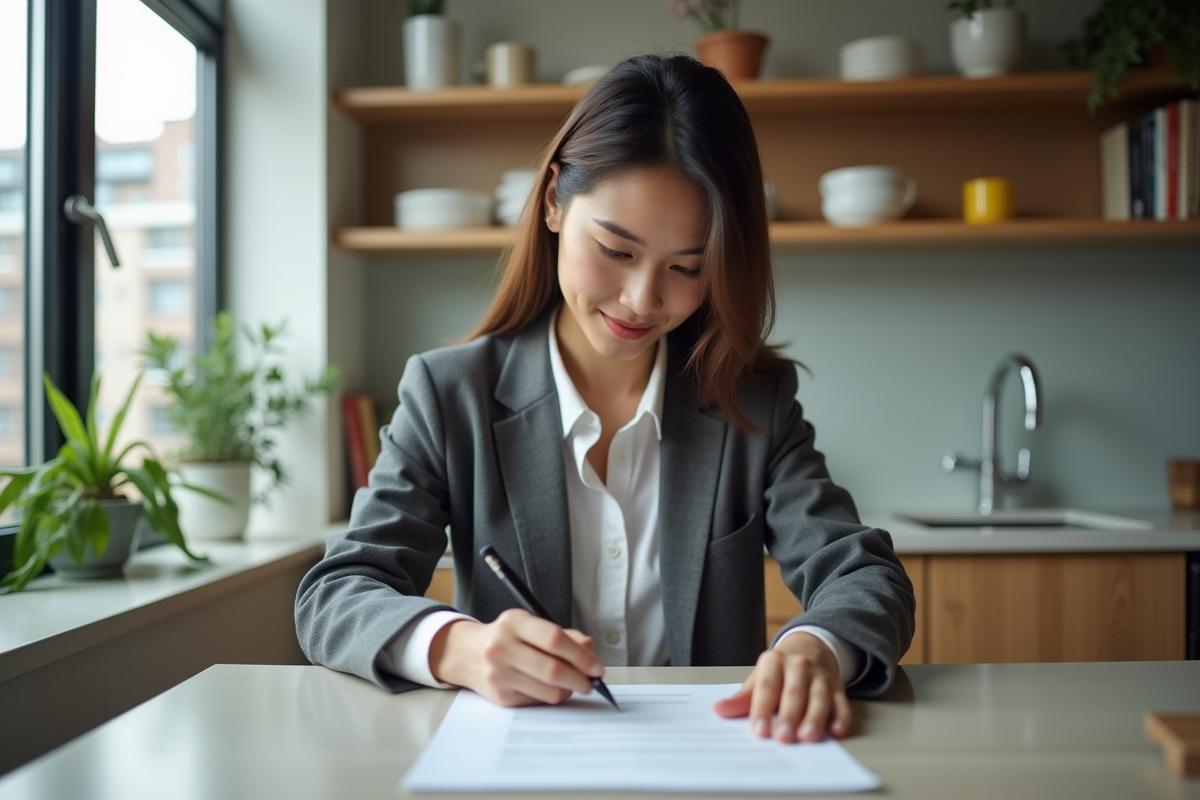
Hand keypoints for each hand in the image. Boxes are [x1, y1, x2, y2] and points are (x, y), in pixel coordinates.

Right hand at [428, 609, 604, 706]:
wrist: (467, 653)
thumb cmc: (507, 638)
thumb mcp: (530, 626)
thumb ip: (563, 635)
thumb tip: (589, 649)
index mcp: (514, 622)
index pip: (554, 639)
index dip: (580, 656)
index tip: (596, 667)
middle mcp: (502, 647)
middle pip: (552, 669)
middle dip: (579, 678)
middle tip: (591, 682)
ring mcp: (498, 673)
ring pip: (547, 691)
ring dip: (568, 691)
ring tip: (572, 685)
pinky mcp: (499, 696)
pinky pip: (537, 701)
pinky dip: (551, 697)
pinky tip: (551, 689)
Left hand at [712, 631, 851, 743]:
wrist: (808, 650)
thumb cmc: (777, 674)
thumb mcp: (758, 680)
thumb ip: (742, 699)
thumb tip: (718, 710)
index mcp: (774, 662)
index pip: (767, 686)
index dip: (762, 708)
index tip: (759, 730)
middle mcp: (799, 666)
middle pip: (794, 692)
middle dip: (789, 715)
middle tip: (783, 737)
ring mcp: (820, 676)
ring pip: (819, 697)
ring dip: (815, 717)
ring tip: (807, 737)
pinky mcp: (838, 688)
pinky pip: (842, 702)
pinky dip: (840, 717)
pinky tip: (836, 731)